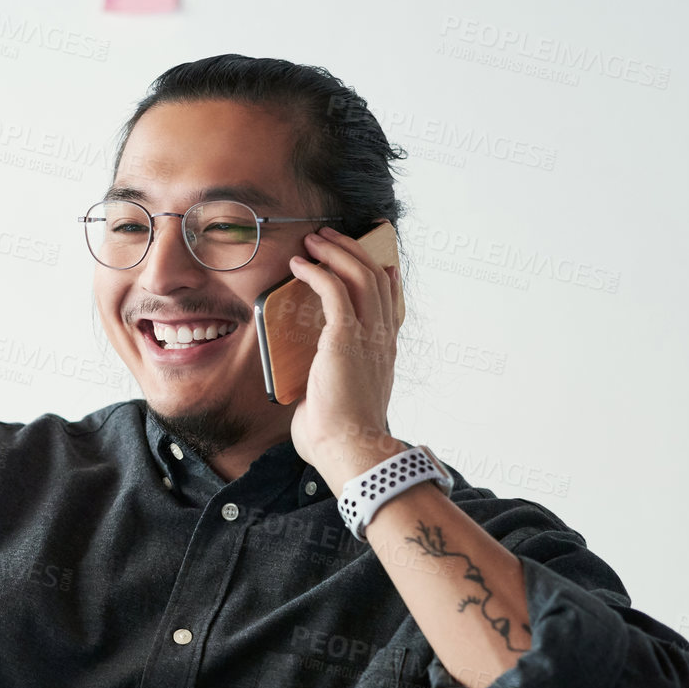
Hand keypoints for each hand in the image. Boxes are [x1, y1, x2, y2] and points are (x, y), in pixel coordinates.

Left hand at [285, 224, 404, 490]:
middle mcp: (382, 339)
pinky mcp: (346, 337)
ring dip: (335, 251)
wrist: (349, 450)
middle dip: (352, 250)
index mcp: (384, 353)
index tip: (366, 257)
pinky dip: (317, 271)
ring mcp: (368, 336)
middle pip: (376, 277)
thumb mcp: (339, 401)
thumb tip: (307, 392)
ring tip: (313, 240)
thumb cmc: (338, 436)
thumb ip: (330, 385)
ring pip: (360, 275)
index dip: (380, 274)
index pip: (389, 302)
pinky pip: (335, 289)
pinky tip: (299, 265)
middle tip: (327, 237)